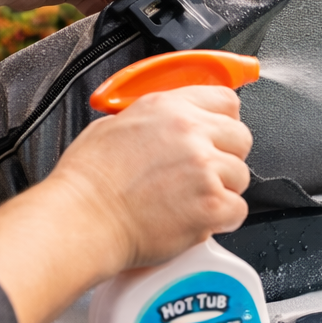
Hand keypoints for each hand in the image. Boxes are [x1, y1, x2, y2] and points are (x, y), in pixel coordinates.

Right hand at [0, 85, 252, 322]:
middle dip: (226, 156)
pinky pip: (238, 211)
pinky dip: (222, 220)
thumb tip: (168, 124)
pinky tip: (196, 221)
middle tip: (203, 175)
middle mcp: (192, 133)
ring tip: (190, 202)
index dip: (224, 121)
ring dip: (223, 190)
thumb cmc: (87, 183)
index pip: (226, 100)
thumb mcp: (113, 125)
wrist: (81, 221)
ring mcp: (205, 169)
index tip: (219, 135)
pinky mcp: (210, 205)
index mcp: (170, 109)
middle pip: (241, 137)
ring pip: (241, 176)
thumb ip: (154, 119)